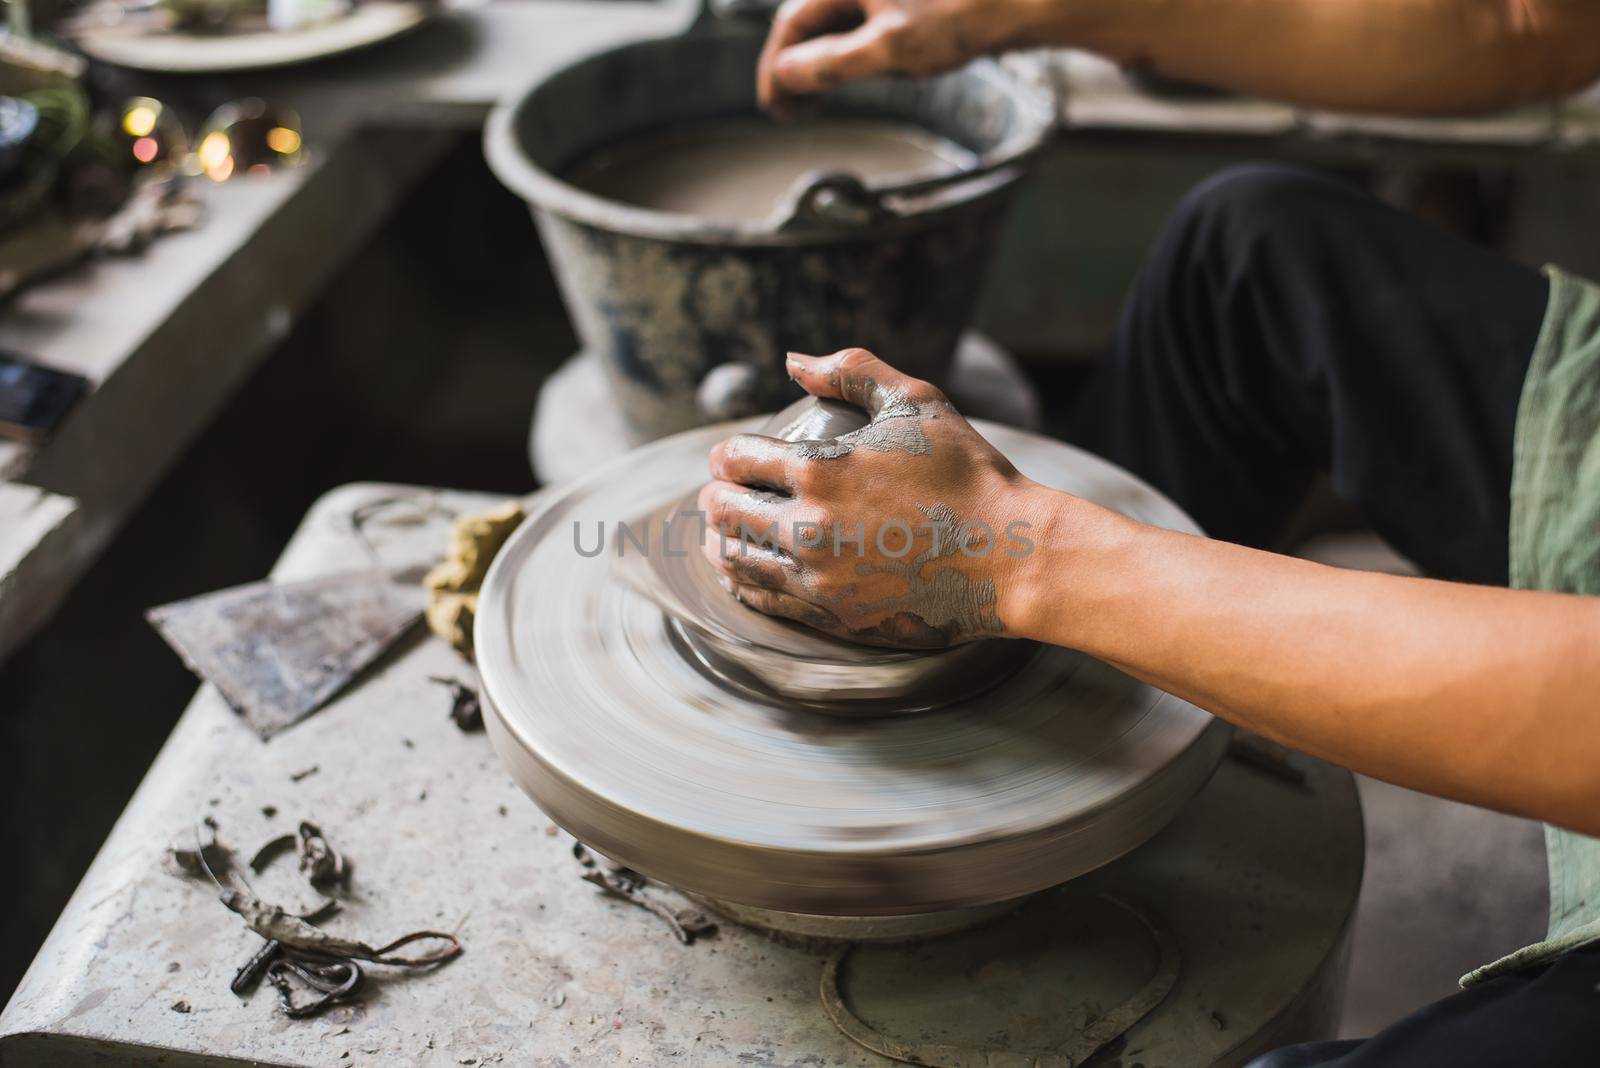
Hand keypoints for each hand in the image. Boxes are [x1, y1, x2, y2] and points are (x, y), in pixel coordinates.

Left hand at [697, 348, 1046, 647]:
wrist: (1013, 556)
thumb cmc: (969, 474)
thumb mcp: (916, 402)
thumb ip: (852, 372)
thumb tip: (794, 361)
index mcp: (820, 468)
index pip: (736, 458)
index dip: (724, 455)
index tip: (729, 458)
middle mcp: (808, 526)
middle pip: (723, 510)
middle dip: (716, 496)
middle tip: (723, 494)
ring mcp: (819, 577)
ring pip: (736, 559)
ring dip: (722, 542)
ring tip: (727, 533)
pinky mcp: (834, 616)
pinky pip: (766, 601)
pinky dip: (745, 583)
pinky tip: (746, 573)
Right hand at [757, 0, 1037, 113]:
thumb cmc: (965, 14)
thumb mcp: (891, 48)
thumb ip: (832, 63)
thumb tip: (786, 75)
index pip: (792, 22)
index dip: (776, 69)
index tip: (774, 108)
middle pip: (812, 20)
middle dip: (798, 67)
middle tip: (792, 113)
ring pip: (840, 22)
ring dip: (825, 60)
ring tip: (821, 101)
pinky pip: (866, 21)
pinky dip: (854, 49)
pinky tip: (864, 73)